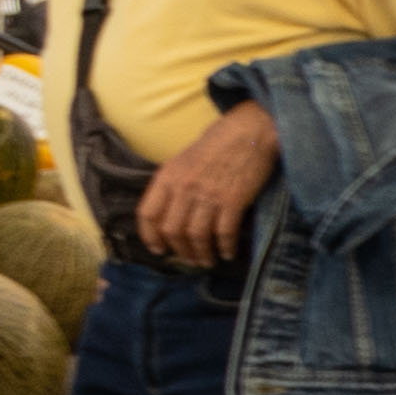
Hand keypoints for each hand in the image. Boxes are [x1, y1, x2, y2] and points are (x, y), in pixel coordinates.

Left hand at [135, 103, 276, 270]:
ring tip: (207, 261)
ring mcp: (208, 195)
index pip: (148, 214)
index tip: (159, 249)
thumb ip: (173, 186)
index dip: (150, 236)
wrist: (248, 133)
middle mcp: (183, 188)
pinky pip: (224, 232)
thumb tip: (170, 214)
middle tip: (190, 259)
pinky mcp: (233, 200)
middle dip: (181, 251)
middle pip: (172, 230)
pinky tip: (228, 253)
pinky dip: (225, 247)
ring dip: (202, 254)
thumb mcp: (183, 162)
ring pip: (196, 236)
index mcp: (167, 177)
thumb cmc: (216, 146)